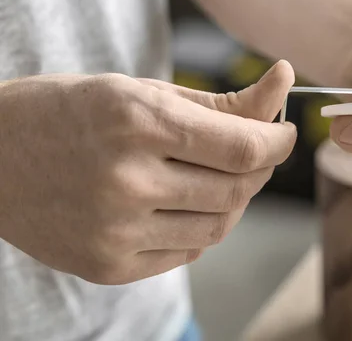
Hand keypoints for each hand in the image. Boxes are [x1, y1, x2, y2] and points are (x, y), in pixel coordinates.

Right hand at [0, 60, 295, 283]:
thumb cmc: (67, 112)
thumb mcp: (141, 91)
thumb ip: (220, 101)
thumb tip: (283, 85)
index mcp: (136, 121)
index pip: (244, 148)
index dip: (278, 142)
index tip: (285, 134)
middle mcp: (126, 180)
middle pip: (237, 190)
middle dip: (259, 169)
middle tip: (252, 151)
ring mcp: (115, 230)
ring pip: (219, 226)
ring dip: (233, 200)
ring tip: (214, 177)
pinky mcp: (108, 266)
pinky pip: (187, 253)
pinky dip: (201, 228)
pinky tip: (182, 204)